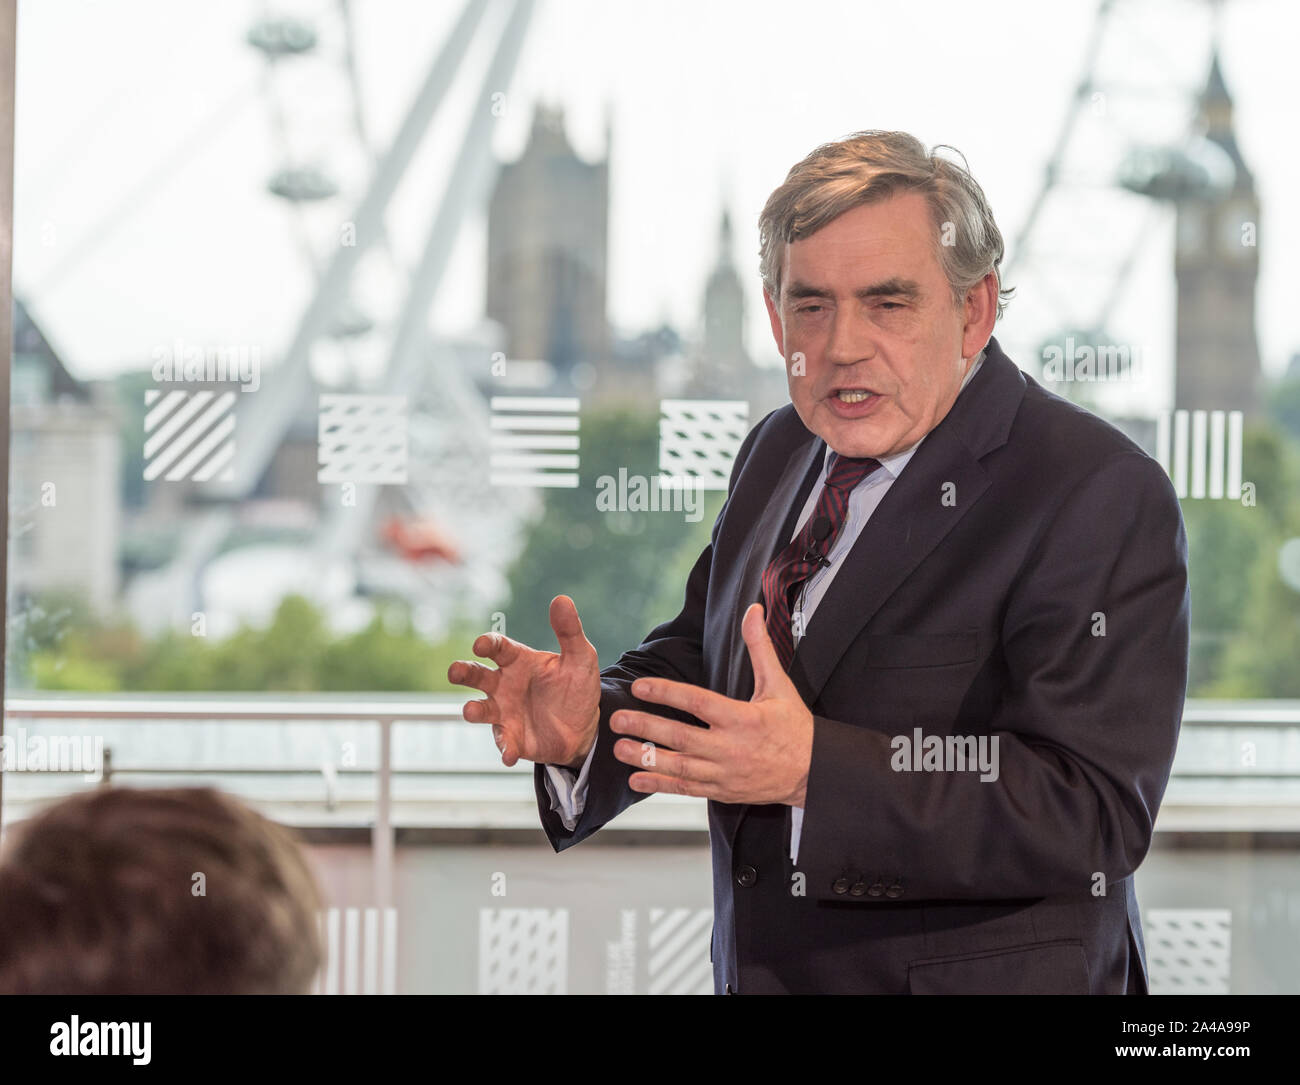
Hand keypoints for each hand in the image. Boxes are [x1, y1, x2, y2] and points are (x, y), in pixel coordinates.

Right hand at [447, 595, 600, 768]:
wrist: (585, 729)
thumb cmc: (577, 688)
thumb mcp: (581, 659)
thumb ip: (570, 631)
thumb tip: (562, 599)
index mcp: (518, 661)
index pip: (497, 647)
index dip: (487, 644)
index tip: (482, 644)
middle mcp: (504, 685)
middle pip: (475, 675)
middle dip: (462, 671)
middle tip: (455, 671)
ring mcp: (504, 712)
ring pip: (479, 709)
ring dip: (473, 710)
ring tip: (471, 711)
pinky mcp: (511, 739)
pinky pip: (502, 743)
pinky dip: (504, 748)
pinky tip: (509, 754)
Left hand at [610, 603, 812, 805]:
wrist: (813, 773)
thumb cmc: (794, 726)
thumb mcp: (779, 685)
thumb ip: (760, 647)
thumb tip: (753, 610)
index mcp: (743, 718)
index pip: (698, 703)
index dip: (667, 693)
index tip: (639, 686)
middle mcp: (731, 748)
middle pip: (681, 737)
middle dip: (646, 727)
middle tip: (616, 719)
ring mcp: (724, 773)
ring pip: (679, 766)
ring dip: (646, 758)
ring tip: (618, 748)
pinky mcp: (721, 791)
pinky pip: (686, 788)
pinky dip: (660, 785)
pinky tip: (635, 779)